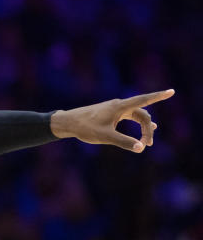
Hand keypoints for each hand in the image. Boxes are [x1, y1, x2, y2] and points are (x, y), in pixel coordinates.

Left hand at [50, 89, 173, 151]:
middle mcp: (119, 105)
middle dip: (147, 129)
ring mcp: (114, 109)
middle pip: (141, 114)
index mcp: (119, 107)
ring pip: (135, 116)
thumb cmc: (85, 128)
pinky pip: (128, 117)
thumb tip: (140, 148)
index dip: (158, 96)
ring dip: (143, 127)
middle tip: (147, 145)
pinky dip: (135, 124)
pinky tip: (140, 131)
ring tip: (149, 138)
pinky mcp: (109, 113)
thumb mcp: (106, 136)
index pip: (144, 100)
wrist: (68, 123)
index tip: (171, 91)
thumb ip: (124, 142)